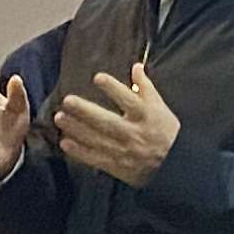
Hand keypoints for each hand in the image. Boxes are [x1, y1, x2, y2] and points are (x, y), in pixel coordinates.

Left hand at [53, 60, 180, 186]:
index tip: (97, 77)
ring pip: (96, 140)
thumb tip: (136, 67)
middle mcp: (133, 133)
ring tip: (60, 118)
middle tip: (67, 100)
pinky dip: (79, 152)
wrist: (174, 166)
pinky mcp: (117, 166)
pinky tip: (65, 142)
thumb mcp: (160, 107)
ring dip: (76, 129)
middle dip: (85, 111)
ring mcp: (124, 151)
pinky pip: (95, 158)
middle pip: (106, 121)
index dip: (113, 88)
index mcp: (146, 116)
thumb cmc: (166, 132)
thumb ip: (146, 87)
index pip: (128, 100)